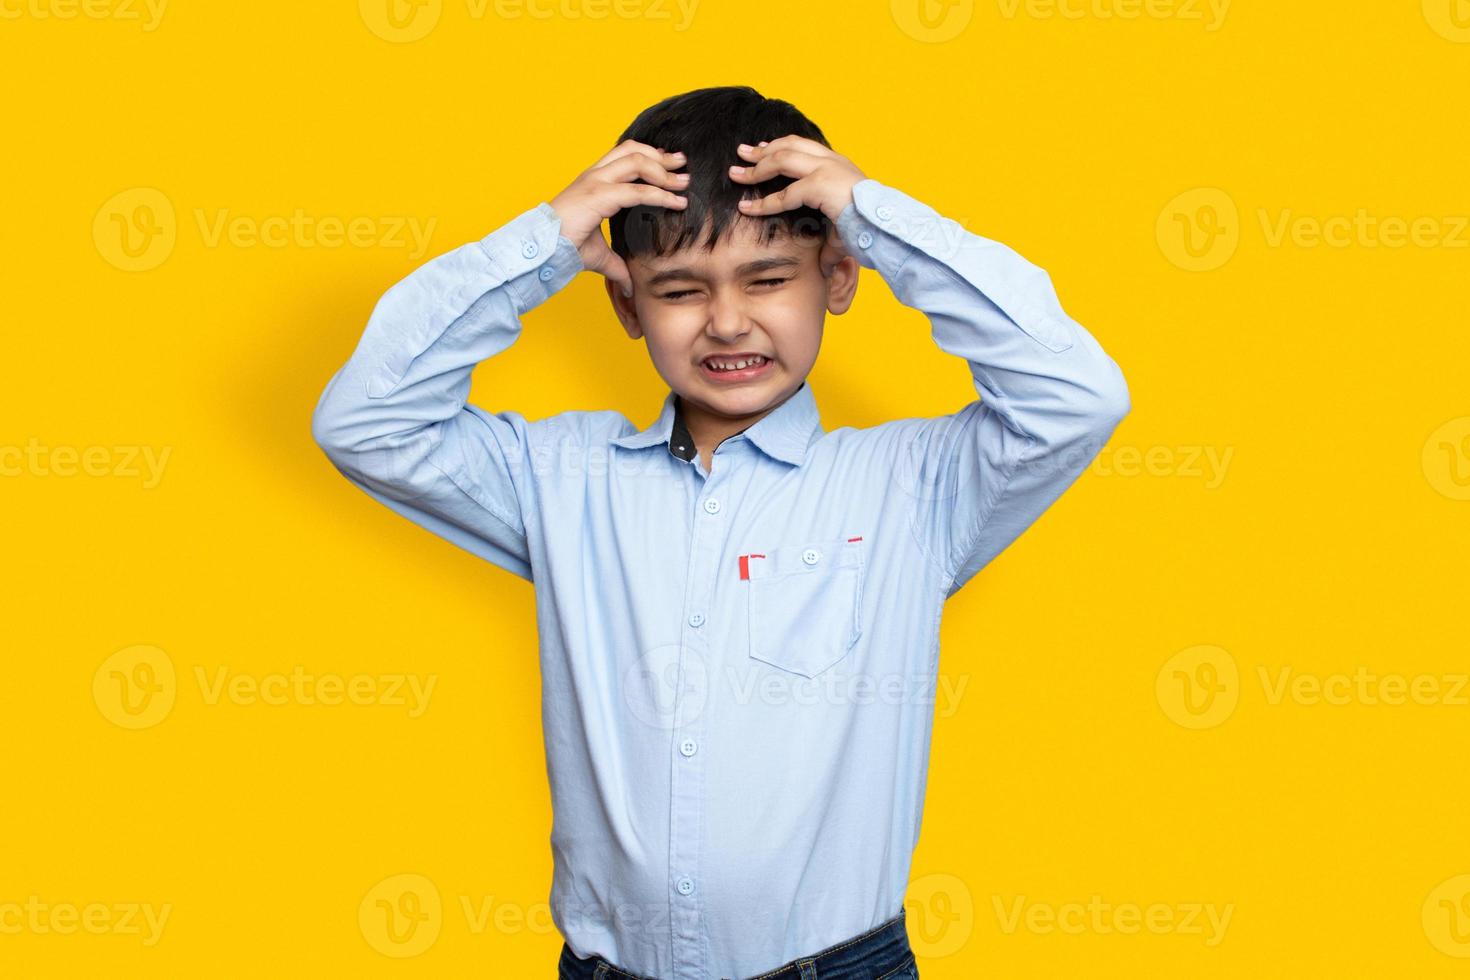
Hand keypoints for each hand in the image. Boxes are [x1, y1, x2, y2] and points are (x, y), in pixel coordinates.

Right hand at [549, 140, 689, 296]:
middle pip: (634, 150)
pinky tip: (677, 203)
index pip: (625, 155)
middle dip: (662, 157)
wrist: (542, 250)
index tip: (670, 167)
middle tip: (683, 166)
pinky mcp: (598, 196)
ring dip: (665, 172)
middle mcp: (594, 175)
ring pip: (638, 161)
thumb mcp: (598, 255)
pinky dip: (661, 194)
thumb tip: (630, 286)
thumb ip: (617, 266)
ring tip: (684, 182)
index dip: (649, 157)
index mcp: (593, 181)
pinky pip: (637, 191)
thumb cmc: (564, 249)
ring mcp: (595, 182)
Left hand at [727, 135, 865, 278]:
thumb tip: (823, 266)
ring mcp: (826, 169)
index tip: (761, 149)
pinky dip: (764, 202)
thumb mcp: (846, 226)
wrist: (888, 227)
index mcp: (838, 164)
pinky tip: (747, 208)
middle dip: (763, 149)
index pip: (804, 147)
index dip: (780, 147)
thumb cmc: (873, 231)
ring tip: (735, 174)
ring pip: (782, 159)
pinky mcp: (820, 185)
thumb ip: (830, 240)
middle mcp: (832, 161)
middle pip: (789, 145)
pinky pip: (785, 194)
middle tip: (742, 153)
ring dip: (757, 167)